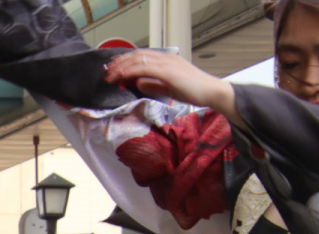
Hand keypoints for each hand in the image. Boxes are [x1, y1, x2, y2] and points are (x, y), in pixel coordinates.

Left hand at [105, 51, 237, 119]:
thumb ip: (152, 84)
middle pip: (137, 56)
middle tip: (107, 72)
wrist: (211, 92)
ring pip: (138, 60)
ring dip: (121, 68)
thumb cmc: (193, 91)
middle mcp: (166, 58)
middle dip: (119, 63)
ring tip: (110, 76)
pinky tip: (122, 76)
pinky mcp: (168, 71)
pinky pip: (144, 68)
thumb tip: (138, 83)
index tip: (113, 69)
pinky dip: (131, 71)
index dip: (125, 61)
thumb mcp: (168, 88)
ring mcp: (167, 63)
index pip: (141, 56)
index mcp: (166, 60)